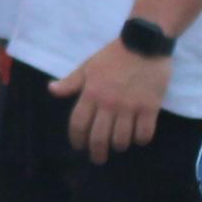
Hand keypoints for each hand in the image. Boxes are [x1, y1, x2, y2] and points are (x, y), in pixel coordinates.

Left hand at [48, 40, 168, 158]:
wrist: (144, 43)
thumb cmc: (114, 55)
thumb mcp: (88, 66)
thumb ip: (71, 82)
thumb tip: (51, 90)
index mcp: (91, 93)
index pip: (78, 125)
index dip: (76, 139)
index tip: (79, 146)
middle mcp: (108, 103)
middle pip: (98, 138)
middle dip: (96, 153)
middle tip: (98, 158)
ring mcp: (130, 107)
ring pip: (121, 140)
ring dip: (119, 146)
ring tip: (118, 145)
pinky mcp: (150, 107)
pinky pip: (144, 134)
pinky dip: (140, 140)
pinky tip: (138, 136)